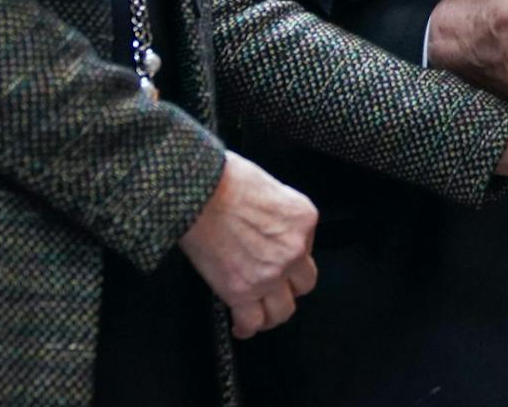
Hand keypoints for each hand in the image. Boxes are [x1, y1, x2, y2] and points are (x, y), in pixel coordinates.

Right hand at [177, 151, 318, 339]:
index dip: (291, 256)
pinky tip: (240, 326)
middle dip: (288, 287)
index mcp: (304, 219)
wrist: (198, 190)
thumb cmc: (225, 179)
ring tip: (259, 312)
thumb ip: (279, 215)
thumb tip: (268, 229)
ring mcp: (270, 274)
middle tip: (273, 287)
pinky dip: (246, 328)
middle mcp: (294, 249)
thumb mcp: (270, 187)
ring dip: (271, 313)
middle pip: (303, 285)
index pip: (309, 250)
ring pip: (282, 311)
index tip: (277, 259)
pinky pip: (252, 322)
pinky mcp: (242, 290)